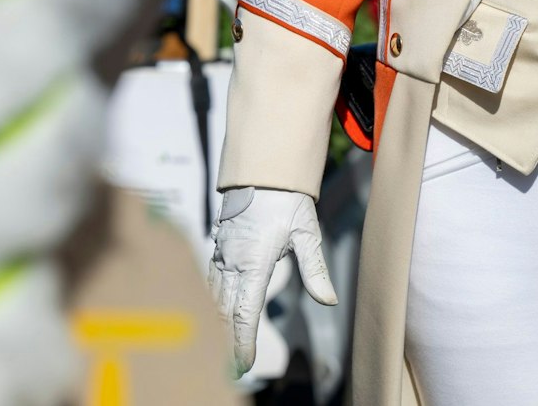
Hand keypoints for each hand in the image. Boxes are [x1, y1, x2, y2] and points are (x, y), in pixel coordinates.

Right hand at [209, 186, 337, 374]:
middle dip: (226, 342)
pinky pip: (209, 282)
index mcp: (253, 261)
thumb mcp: (307, 232)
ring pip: (213, 299)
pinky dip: (211, 304)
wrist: (262, 168)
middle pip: (223, 312)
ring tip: (222, 352)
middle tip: (232, 369)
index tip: (244, 364)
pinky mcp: (217, 249)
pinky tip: (214, 317)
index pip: (244, 312)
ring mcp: (221, 255)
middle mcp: (231, 261)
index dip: (242, 342)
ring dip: (216, 326)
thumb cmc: (286, 199)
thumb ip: (315, 268)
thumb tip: (328, 300)